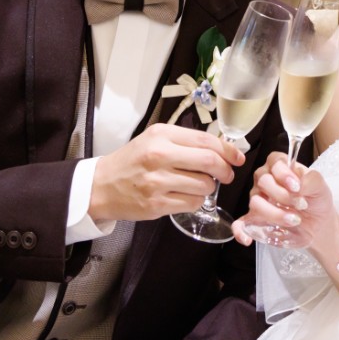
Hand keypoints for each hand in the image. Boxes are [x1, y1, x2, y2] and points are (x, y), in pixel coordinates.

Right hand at [89, 124, 243, 222]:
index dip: (228, 150)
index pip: (206, 141)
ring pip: (204, 185)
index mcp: (161, 135)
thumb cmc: (131, 161)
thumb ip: (185, 141)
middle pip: (210, 162)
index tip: (237, 157)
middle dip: (225, 170)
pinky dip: (196, 201)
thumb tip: (222, 150)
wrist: (101, 186)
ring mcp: (157, 181)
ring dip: (208, 187)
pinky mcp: (156, 204)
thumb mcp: (154, 139)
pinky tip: (186, 196)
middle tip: (226, 174)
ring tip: (198, 185)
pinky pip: (192, 203)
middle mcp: (159, 156)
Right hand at [230, 153, 333, 247]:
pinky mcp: (256, 221)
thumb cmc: (317, 200)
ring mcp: (258, 201)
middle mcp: (265, 181)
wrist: (319, 223)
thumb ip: (311, 180)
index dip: (283, 173)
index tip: (297, 187)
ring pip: (255, 203)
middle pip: (263, 182)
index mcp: (280, 167)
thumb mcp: (321, 186)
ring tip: (293, 220)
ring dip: (274, 213)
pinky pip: (240, 224)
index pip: (274, 161)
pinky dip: (240, 231)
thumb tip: (298, 186)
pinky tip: (247, 239)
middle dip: (282, 195)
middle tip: (300, 205)